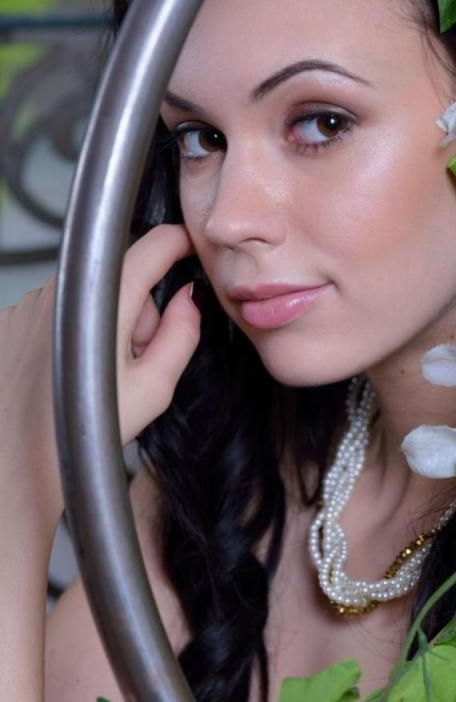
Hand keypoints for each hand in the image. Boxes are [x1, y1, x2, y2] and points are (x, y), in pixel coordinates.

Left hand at [0, 224, 201, 535]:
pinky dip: (68, 334)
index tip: (190, 251)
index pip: (154, 244)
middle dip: (138, 309)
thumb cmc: (84, 431)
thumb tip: (189, 300)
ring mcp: (32, 301)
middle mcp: (63, 288)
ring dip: (101, 323)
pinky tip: (66, 372)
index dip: (180, 243)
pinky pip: (55, 311)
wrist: (17, 458)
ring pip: (87, 296)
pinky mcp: (12, 318)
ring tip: (96, 374)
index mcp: (106, 298)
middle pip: (121, 277)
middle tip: (135, 359)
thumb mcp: (155, 387)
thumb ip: (183, 333)